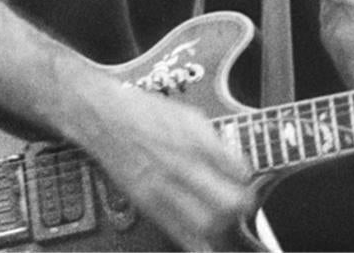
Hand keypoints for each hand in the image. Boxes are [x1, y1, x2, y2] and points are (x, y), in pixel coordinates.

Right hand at [83, 85, 253, 251]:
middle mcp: (182, 166)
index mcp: (196, 142)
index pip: (238, 171)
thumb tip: (235, 164)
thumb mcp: (188, 116)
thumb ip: (215, 141)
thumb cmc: (145, 113)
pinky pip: (177, 231)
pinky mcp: (147, 202)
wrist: (106, 117)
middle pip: (227, 202)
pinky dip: (196, 242)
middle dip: (241, 206)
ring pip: (206, 223)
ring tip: (223, 219)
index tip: (245, 180)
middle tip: (243, 204)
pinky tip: (205, 245)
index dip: (247, 179)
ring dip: (222, 225)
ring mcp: (164, 187)